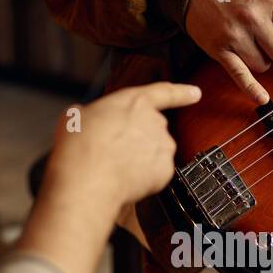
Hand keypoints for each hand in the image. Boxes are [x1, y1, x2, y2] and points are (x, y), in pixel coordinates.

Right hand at [18, 82, 200, 272]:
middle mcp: (156, 122)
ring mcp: (164, 147)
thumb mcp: (77, 117)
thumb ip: (95, 114)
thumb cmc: (80, 147)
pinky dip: (145, 177)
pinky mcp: (166, 171)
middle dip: (139, 138)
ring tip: (116, 167)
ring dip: (142, 158)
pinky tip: (126, 179)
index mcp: (135, 102)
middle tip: (114, 150)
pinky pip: (157, 173)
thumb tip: (91, 120)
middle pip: (153, 128)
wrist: (89, 181)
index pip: (165, 92)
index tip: (195, 93)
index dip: (182, 93)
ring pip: (156, 152)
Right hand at [185, 0, 272, 103]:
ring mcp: (236, 35)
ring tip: (251, 43)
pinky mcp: (220, 49)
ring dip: (262, 60)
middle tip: (265, 35)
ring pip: (263, 65)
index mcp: (270, 1)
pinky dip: (251, 88)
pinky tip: (263, 99)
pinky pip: (239, 74)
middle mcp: (253, 18)